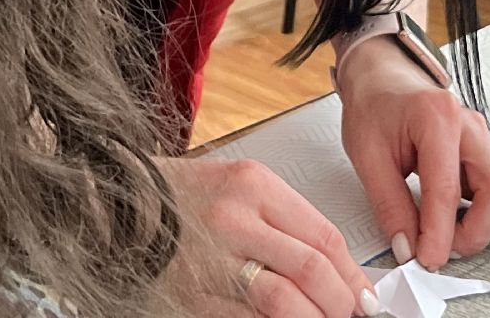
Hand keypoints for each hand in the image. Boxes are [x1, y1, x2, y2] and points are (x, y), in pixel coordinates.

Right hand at [159, 157, 380, 316]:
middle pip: (310, 268)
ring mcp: (210, 259)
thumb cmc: (186, 195)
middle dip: (341, 301)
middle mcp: (233, 219)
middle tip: (351, 314)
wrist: (124, 202)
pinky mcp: (192, 294)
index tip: (364, 294)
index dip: (353, 273)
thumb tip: (335, 267)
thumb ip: (287, 221)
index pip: (323, 236)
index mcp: (253, 185)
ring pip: (283, 300)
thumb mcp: (243, 187)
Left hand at [337, 37, 489, 271]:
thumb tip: (409, 247)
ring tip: (457, 230)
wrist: (384, 83)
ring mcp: (488, 137)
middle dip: (475, 232)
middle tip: (440, 247)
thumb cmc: (375, 110)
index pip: (447, 189)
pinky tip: (470, 213)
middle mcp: (472, 125)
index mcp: (437, 117)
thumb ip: (389, 205)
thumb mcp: (367, 156)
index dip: (439, 234)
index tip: (427, 260)